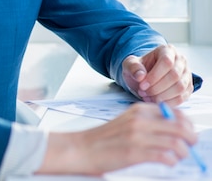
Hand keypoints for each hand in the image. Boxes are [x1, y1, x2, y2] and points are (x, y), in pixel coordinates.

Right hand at [38, 103, 197, 174]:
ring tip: (178, 157)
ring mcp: (137, 136)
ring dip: (183, 153)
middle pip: (180, 127)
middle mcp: (140, 120)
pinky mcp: (134, 153)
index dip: (187, 124)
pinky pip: (165, 156)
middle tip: (190, 146)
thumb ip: (148, 122)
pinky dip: (172, 161)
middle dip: (191, 139)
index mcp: (138, 110)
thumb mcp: (127, 121)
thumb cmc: (104, 138)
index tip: (188, 133)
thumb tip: (175, 130)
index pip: (175, 112)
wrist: (82, 148)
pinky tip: (167, 162)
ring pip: (177, 143)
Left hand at [121, 44, 192, 105]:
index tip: (142, 85)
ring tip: (147, 97)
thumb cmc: (139, 69)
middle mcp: (180, 60)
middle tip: (143, 93)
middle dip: (157, 88)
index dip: (154, 76)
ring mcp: (186, 74)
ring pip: (180, 88)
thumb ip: (133, 67)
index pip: (166, 62)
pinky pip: (182, 98)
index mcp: (167, 50)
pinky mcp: (188, 88)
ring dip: (162, 96)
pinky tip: (155, 101)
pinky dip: (168, 102)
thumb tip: (140, 76)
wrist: (144, 77)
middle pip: (174, 75)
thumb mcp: (130, 64)